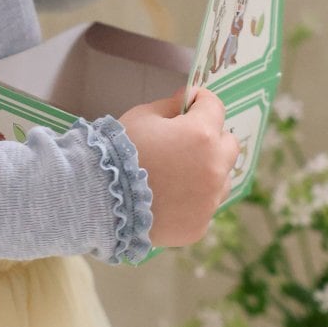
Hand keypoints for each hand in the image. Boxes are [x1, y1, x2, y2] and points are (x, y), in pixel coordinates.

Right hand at [118, 86, 239, 246]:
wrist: (99, 199)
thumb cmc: (118, 152)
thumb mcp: (142, 117)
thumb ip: (170, 106)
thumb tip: (188, 101)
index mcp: (201, 135)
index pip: (216, 107)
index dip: (201, 102)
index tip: (191, 104)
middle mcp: (214, 167)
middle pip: (228, 145)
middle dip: (211, 138)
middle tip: (186, 142)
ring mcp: (209, 200)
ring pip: (221, 179)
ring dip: (207, 172)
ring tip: (177, 176)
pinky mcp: (199, 225)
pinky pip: (204, 207)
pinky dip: (193, 202)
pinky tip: (169, 200)